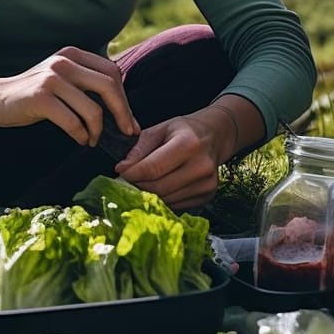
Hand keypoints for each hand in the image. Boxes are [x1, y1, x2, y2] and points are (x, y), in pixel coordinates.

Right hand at [0, 47, 139, 146]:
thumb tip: (123, 107)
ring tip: (92, 140)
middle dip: (123, 113)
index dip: (124, 98)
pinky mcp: (40, 97)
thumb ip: (87, 83)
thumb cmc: (35, 94)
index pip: (112, 72)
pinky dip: (81, 135)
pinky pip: (72, 121)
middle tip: (126, 132)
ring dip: (98, 130)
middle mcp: (64, 61)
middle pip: (108, 86)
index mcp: (73, 54)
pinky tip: (80, 139)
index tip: (129, 121)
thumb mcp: (62, 79)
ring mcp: (51, 78)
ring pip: (92, 108)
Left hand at [115, 107, 230, 209]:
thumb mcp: (160, 129)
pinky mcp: (207, 196)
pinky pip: (176, 204)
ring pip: (166, 199)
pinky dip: (164, 198)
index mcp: (188, 144)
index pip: (153, 168)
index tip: (120, 173)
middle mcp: (201, 166)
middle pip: (158, 188)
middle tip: (128, 180)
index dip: (132, 174)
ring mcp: (206, 184)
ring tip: (144, 182)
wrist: (214, 136)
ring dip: (150, 194)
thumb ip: (140, 148)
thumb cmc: (184, 131)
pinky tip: (161, 186)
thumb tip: (122, 168)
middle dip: (138, 185)